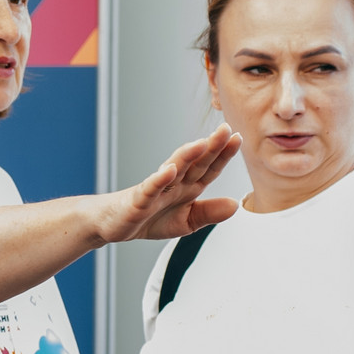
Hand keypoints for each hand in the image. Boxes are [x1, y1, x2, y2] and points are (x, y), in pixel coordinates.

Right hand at [97, 123, 241, 243]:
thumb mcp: (186, 221)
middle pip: (195, 162)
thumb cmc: (149, 217)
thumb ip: (209, 212)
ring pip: (174, 169)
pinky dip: (160, 179)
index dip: (223, 155)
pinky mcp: (139, 200)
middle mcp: (174, 182)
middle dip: (211, 147)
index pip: (209, 168)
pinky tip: (169, 171)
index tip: (238, 138)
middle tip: (226, 129)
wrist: (115, 224)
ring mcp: (156, 189)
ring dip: (187, 156)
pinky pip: (150, 188)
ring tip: (202, 143)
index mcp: (187, 187)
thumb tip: (234, 205)